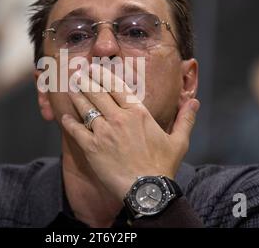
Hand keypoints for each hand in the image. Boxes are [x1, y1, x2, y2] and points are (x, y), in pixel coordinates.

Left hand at [61, 64, 199, 201]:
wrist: (147, 190)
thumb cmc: (163, 166)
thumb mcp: (179, 141)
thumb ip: (185, 119)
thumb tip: (194, 102)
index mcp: (138, 113)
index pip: (116, 87)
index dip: (103, 75)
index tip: (94, 68)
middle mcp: (118, 118)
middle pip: (97, 93)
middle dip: (85, 80)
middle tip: (76, 73)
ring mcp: (103, 132)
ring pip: (85, 108)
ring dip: (76, 96)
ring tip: (70, 87)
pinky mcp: (92, 148)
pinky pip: (76, 131)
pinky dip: (69, 123)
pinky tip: (64, 118)